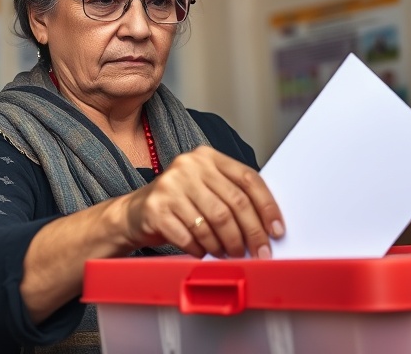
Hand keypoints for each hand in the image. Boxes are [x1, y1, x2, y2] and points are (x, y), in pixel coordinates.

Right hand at [122, 145, 284, 258]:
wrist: (134, 213)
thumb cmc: (179, 203)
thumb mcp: (206, 189)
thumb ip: (232, 196)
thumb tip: (268, 226)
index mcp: (208, 157)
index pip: (248, 178)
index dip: (267, 207)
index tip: (276, 231)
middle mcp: (189, 166)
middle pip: (233, 203)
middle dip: (251, 234)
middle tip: (258, 253)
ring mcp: (170, 185)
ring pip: (213, 222)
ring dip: (226, 245)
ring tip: (229, 254)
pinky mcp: (156, 208)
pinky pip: (190, 236)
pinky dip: (201, 249)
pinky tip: (203, 252)